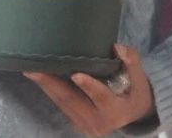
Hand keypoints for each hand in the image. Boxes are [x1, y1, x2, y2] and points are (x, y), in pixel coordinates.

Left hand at [25, 44, 155, 136]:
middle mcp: (97, 122)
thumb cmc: (135, 92)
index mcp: (115, 111)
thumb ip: (131, 61)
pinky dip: (50, 91)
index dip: (89, 86)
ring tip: (31, 70)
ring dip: (46, 86)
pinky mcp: (75, 122)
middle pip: (72, 100)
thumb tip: (117, 47)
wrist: (133, 114)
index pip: (101, 97)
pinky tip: (40, 78)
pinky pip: (61, 105)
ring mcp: (84, 125)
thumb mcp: (139, 78)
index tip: (76, 74)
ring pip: (62, 103)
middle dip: (52, 84)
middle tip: (35, 69)